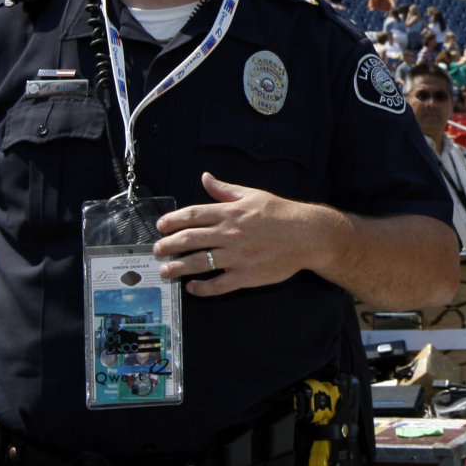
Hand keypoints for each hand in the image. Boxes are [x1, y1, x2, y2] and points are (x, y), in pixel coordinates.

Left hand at [152, 173, 324, 295]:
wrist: (307, 235)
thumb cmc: (280, 213)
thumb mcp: (253, 194)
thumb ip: (225, 190)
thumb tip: (205, 178)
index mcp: (230, 212)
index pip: (192, 215)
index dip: (172, 221)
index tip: (160, 227)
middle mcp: (229, 234)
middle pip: (189, 240)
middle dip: (167, 246)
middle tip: (157, 250)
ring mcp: (236, 256)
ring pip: (198, 263)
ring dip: (177, 268)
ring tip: (165, 271)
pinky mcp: (245, 275)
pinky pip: (218, 284)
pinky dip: (202, 288)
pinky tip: (192, 287)